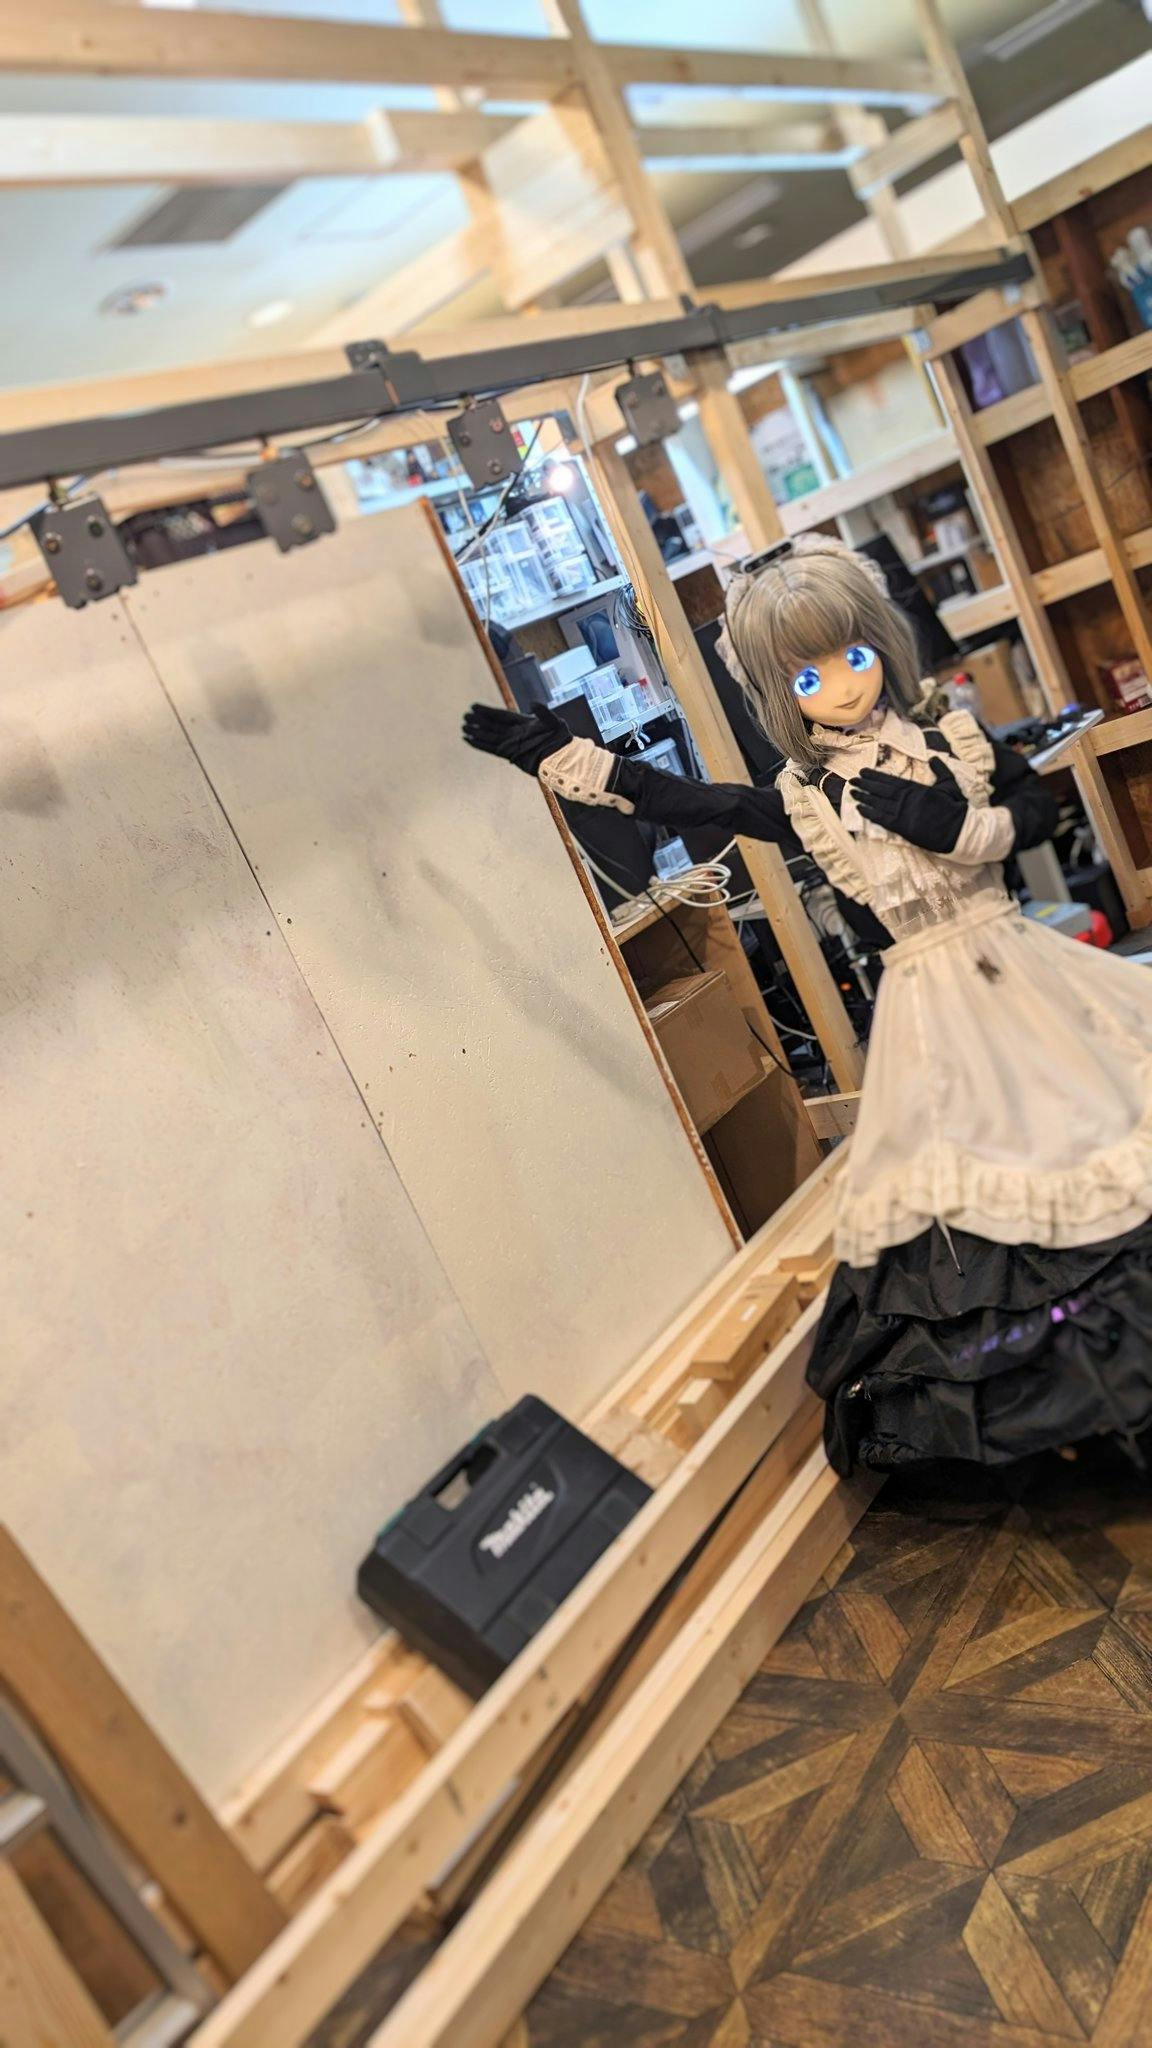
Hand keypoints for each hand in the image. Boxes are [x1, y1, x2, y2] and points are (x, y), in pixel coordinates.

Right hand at [462, 702, 569, 775]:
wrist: (560, 758)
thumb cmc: (559, 739)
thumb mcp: (553, 722)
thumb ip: (542, 712)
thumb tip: (533, 703)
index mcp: (521, 722)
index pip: (500, 715)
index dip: (487, 711)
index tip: (474, 706)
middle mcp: (514, 733)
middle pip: (492, 725)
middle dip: (478, 721)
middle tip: (465, 716)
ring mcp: (511, 744)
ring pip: (489, 737)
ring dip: (476, 732)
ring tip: (463, 727)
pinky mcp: (509, 754)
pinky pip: (490, 749)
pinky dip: (480, 745)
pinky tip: (469, 740)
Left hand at [851, 758, 967, 852]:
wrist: (958, 829)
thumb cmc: (955, 807)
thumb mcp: (949, 783)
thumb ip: (940, 770)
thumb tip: (934, 757)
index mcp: (916, 788)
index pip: (890, 780)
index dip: (875, 776)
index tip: (863, 772)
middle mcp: (906, 798)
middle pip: (880, 790)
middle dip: (865, 784)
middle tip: (852, 780)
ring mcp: (903, 813)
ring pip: (878, 803)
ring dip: (863, 797)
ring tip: (852, 792)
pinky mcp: (902, 827)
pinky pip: (881, 819)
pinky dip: (869, 814)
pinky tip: (859, 809)